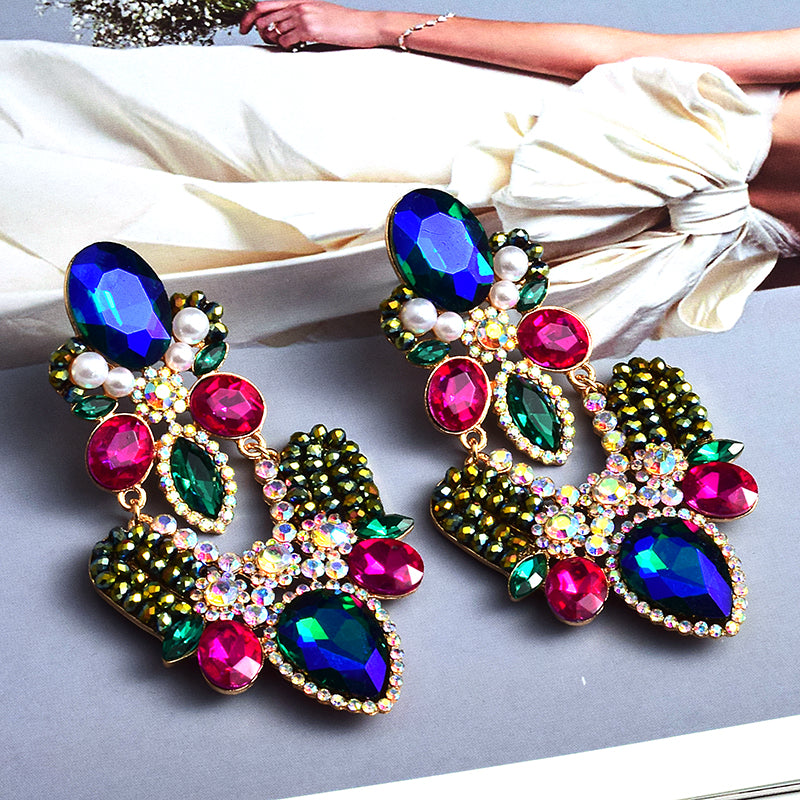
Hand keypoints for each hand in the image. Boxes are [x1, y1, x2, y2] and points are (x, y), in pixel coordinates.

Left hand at [239, 1, 384, 48]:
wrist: (364, 25)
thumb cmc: (344, 24)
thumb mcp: (319, 14)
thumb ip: (300, 18)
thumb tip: (282, 31)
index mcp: (299, 0)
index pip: (265, 4)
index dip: (249, 16)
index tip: (243, 27)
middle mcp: (298, 5)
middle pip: (263, 16)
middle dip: (255, 30)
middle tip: (258, 39)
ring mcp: (303, 16)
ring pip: (274, 30)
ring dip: (273, 41)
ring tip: (284, 44)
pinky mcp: (310, 29)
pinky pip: (286, 40)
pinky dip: (286, 47)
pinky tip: (295, 48)